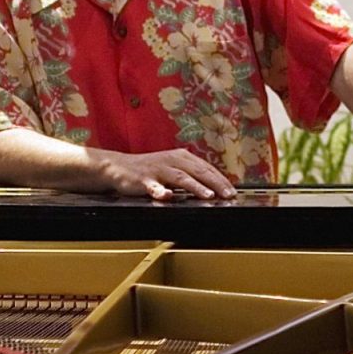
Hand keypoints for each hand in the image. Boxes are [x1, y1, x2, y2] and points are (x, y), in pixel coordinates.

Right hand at [96, 148, 235, 200]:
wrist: (118, 167)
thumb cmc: (149, 170)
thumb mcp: (173, 168)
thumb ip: (191, 176)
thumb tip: (213, 187)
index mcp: (181, 157)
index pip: (206, 168)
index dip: (221, 179)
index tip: (233, 191)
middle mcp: (172, 161)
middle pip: (198, 171)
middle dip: (215, 183)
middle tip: (229, 195)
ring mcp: (158, 170)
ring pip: (181, 178)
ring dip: (196, 187)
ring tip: (209, 196)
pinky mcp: (143, 180)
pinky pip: (153, 186)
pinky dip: (161, 191)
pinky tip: (168, 196)